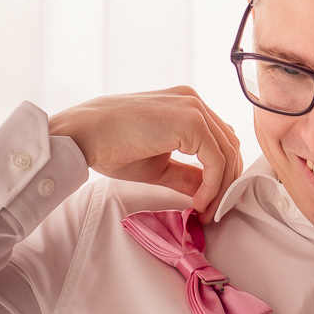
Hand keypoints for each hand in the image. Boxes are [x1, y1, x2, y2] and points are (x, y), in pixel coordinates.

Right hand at [47, 86, 242, 223]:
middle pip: (229, 145)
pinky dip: (213, 186)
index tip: (209, 202)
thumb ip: (186, 174)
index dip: (222, 173)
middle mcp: (193, 101)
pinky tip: (197, 203)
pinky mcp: (191, 121)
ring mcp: (194, 108)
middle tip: (213, 212)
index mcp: (186, 105)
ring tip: (205, 212)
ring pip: (228, 153)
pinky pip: (216, 160)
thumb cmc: (111, 146)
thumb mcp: (158, 165)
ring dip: (221, 188)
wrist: (83, 134)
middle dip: (227, 183)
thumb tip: (208, 193)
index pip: (220, 139)